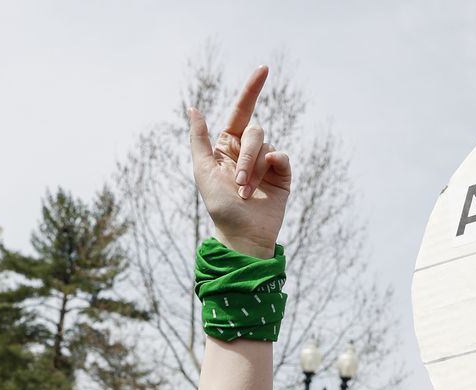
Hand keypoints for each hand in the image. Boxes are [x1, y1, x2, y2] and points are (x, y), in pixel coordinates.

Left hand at [187, 66, 289, 258]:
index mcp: (227, 146)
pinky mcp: (283, 174)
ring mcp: (267, 162)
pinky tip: (266, 185)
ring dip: (253, 170)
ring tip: (247, 193)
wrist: (243, 234)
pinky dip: (273, 167)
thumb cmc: (219, 206)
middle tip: (239, 183)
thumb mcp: (202, 170)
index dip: (251, 89)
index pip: (241, 111)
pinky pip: (282, 157)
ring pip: (265, 146)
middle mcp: (248, 150)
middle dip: (246, 156)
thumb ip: (199, 138)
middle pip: (253, 131)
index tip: (264, 68)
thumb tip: (193, 108)